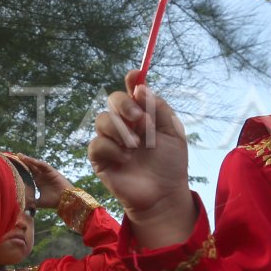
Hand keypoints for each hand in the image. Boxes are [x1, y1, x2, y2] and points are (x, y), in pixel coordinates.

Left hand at [14, 155, 71, 208]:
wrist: (66, 201)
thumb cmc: (54, 202)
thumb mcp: (39, 202)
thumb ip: (32, 202)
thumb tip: (22, 205)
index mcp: (38, 182)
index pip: (27, 173)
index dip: (20, 170)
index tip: (10, 167)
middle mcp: (41, 176)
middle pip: (30, 167)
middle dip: (22, 162)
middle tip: (13, 157)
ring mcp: (46, 173)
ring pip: (35, 164)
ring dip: (27, 160)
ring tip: (19, 155)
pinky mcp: (51, 171)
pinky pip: (42, 165)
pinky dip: (35, 162)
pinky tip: (28, 159)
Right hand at [88, 70, 194, 247]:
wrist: (164, 194)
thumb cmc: (170, 164)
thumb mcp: (173, 133)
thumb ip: (159, 109)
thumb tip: (140, 88)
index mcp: (142, 115)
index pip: (132, 91)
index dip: (132, 80)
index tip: (135, 75)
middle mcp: (124, 124)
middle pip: (113, 100)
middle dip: (125, 105)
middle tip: (140, 118)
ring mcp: (111, 140)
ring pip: (102, 119)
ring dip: (120, 129)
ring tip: (137, 146)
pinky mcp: (100, 158)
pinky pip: (97, 143)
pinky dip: (112, 148)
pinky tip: (126, 158)